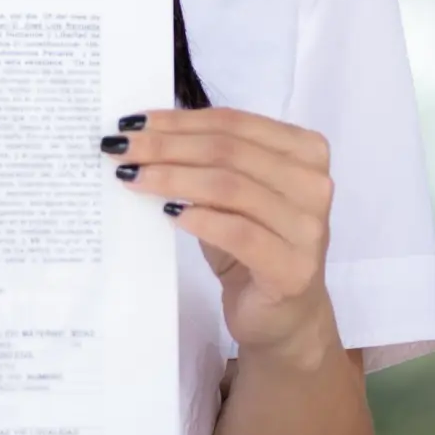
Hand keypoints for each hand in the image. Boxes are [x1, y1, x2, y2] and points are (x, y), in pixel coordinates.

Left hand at [102, 107, 337, 360]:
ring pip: (230, 187)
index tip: (131, 122)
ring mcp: (308, 228)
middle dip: (166, 146)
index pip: (233, 123)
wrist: (283, 314)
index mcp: (305, 151)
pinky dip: (200, 219)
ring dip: (173, 178)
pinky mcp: (293, 268)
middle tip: (120, 149)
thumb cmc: (252, 242)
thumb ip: (207, 160)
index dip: (178, 120)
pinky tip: (168, 214)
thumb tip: (145, 132)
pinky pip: (239, 233)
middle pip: (228, 151)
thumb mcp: (232, 192)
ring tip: (133, 178)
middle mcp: (314, 184)